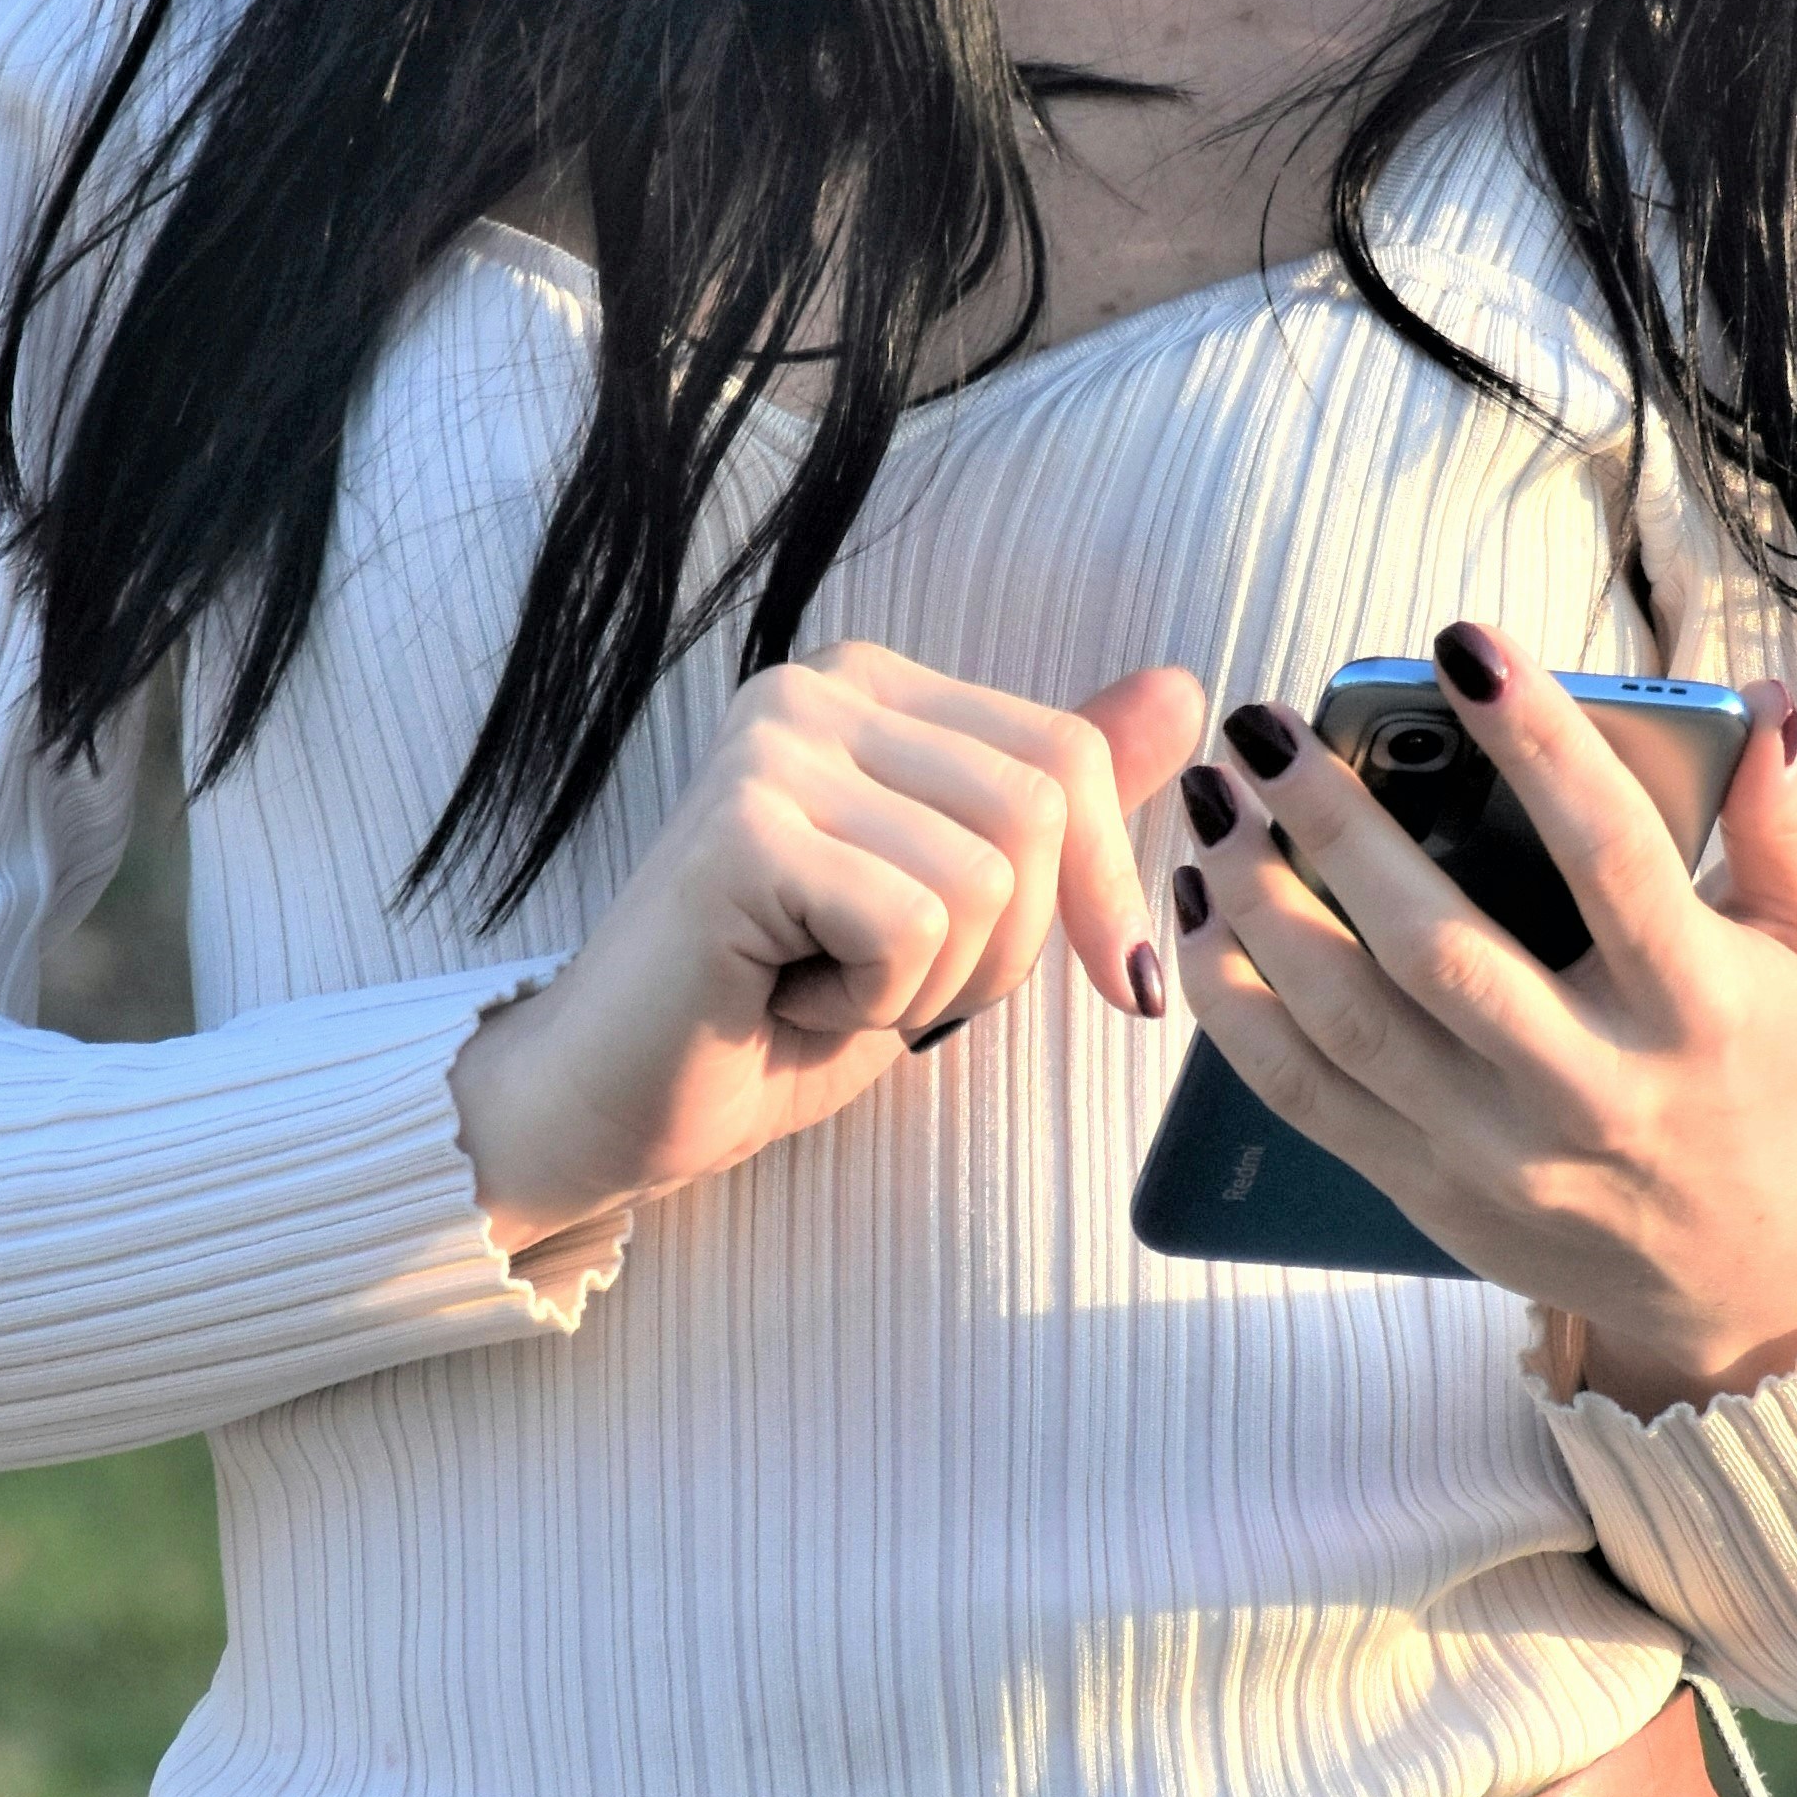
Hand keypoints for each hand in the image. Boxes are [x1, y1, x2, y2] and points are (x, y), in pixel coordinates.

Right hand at [450, 642, 1205, 1246]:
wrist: (611, 1108)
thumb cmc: (773, 1015)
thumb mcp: (954, 911)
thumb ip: (1055, 803)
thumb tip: (1185, 691)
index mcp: (869, 688)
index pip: (1067, 754)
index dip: (1096, 890)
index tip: (1097, 979)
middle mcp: (814, 689)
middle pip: (1039, 808)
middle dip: (1004, 948)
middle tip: (890, 989)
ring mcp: (768, 749)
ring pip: (983, 876)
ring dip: (932, 985)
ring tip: (824, 989)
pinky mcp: (741, 831)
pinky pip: (909, 925)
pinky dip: (870, 1003)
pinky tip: (782, 1000)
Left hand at [1167, 627, 1796, 1413]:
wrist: (1735, 1259)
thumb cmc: (1763, 1061)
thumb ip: (1782, 822)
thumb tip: (1763, 701)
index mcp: (1694, 1006)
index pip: (1614, 858)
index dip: (1541, 746)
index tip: (1464, 645)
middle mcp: (1590, 1087)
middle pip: (1441, 950)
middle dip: (1338, 828)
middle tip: (1265, 728)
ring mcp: (1495, 1150)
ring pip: (1350, 1024)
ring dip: (1260, 906)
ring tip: (1210, 803)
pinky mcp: (1423, 1187)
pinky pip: (1302, 1094)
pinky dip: (1234, 1003)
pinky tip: (1199, 912)